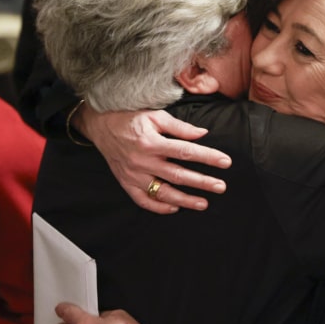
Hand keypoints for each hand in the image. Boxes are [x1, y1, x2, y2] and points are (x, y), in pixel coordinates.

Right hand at [75, 103, 231, 213]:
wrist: (99, 125)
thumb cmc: (129, 117)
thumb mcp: (155, 116)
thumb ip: (180, 127)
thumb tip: (203, 134)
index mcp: (152, 142)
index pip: (186, 151)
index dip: (208, 157)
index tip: (225, 162)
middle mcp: (143, 161)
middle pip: (178, 175)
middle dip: (202, 182)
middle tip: (221, 187)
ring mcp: (134, 175)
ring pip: (163, 192)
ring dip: (185, 200)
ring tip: (204, 204)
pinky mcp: (126, 183)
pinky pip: (144, 200)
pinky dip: (159, 207)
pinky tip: (175, 208)